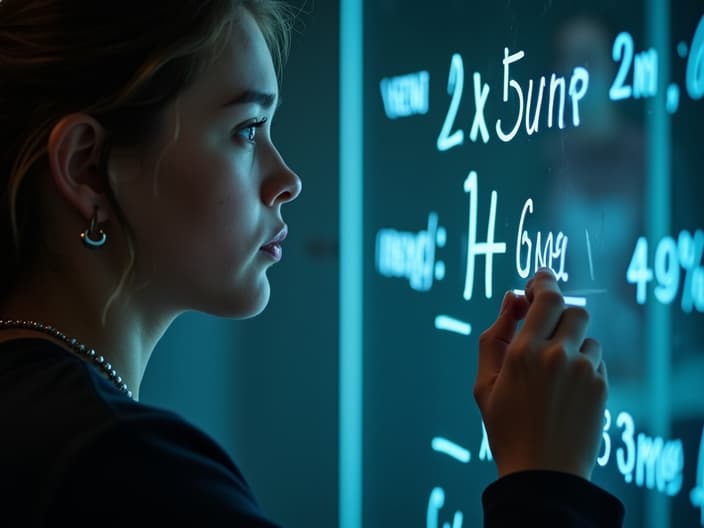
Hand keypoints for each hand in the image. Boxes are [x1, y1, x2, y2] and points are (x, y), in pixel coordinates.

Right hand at [473, 269, 607, 479]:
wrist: (542, 473)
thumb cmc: (506, 428)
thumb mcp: (484, 383)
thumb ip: (495, 336)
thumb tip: (511, 299)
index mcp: (525, 352)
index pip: (547, 297)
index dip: (544, 281)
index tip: (538, 279)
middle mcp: (559, 356)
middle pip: (574, 310)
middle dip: (558, 312)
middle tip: (543, 326)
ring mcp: (584, 372)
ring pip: (586, 336)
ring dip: (571, 342)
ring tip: (553, 370)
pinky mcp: (601, 387)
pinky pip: (596, 360)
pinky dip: (582, 364)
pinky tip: (566, 389)